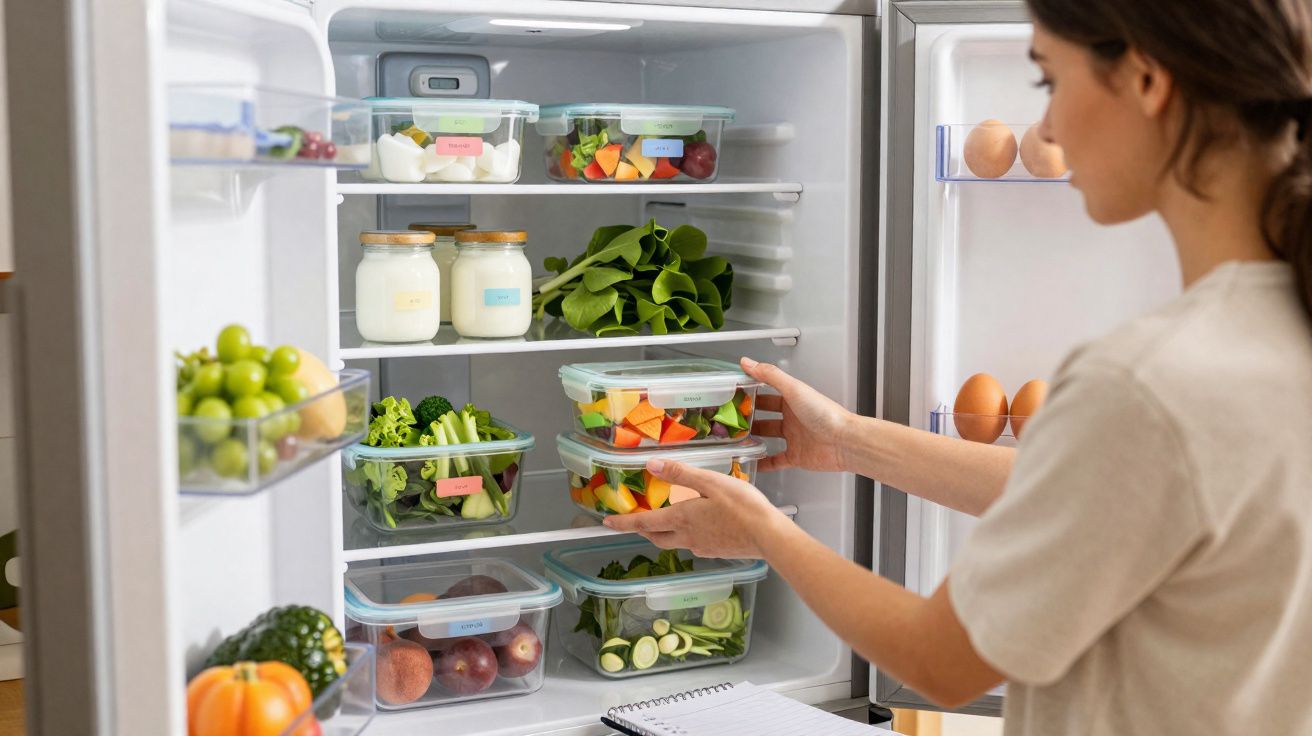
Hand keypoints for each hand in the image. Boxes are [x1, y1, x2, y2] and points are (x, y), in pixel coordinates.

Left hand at [602, 458, 794, 559]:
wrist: (769, 537)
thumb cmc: (742, 506)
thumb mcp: (710, 482)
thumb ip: (680, 474)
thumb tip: (650, 466)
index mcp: (681, 518)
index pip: (644, 522)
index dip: (623, 522)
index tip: (606, 523)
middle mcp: (687, 537)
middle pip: (656, 537)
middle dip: (642, 530)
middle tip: (634, 522)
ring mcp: (702, 547)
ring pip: (674, 542)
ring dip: (664, 533)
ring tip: (666, 520)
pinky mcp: (717, 551)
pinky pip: (693, 544)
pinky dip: (686, 535)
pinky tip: (699, 526)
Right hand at [741, 357, 852, 472]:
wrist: (844, 441)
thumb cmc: (824, 413)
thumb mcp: (794, 389)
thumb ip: (770, 375)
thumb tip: (749, 363)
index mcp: (792, 400)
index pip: (767, 394)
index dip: (751, 394)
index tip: (734, 395)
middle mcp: (793, 418)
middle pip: (765, 416)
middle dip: (749, 416)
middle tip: (731, 418)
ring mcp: (794, 437)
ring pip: (769, 436)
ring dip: (754, 437)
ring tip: (737, 438)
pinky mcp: (796, 456)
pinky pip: (776, 460)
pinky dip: (764, 462)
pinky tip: (753, 463)